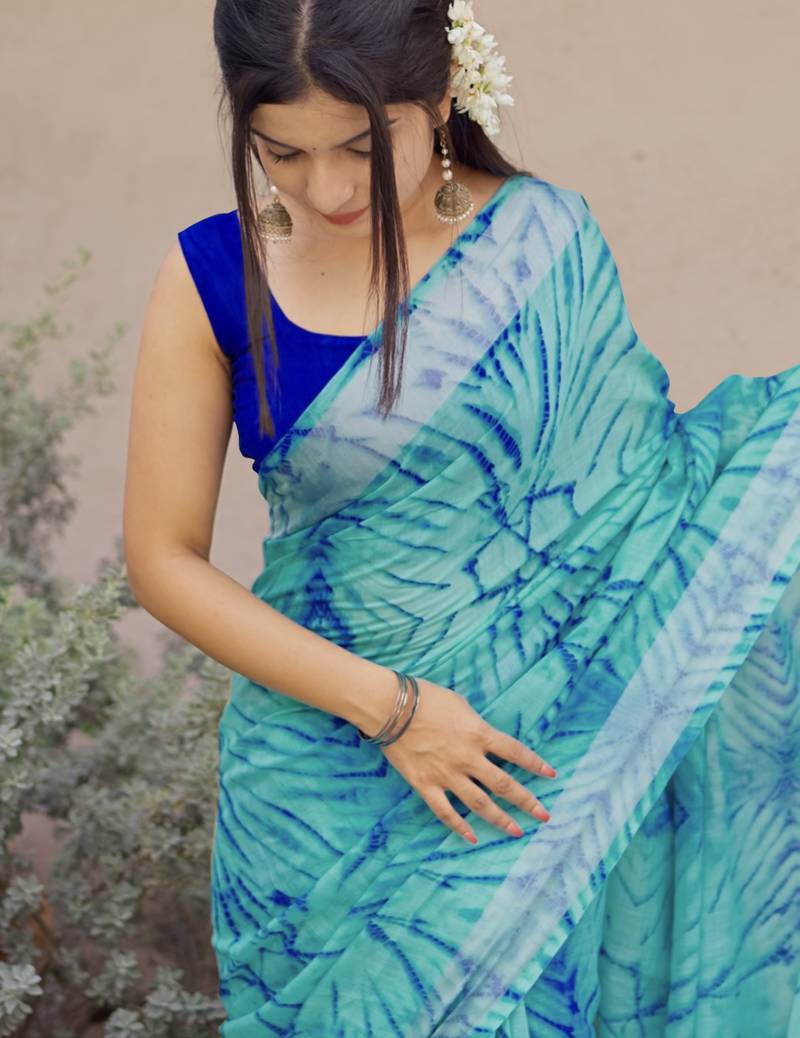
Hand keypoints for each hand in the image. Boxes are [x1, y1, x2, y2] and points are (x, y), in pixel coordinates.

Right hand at [380, 676, 555, 843]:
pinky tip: (472, 837)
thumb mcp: (460, 704)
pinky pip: (445, 811)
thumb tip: (483, 736)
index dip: (535, 764)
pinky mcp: (425, 785)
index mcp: (479, 734)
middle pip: (504, 785)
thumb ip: (475, 724)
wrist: (391, 707)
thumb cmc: (425, 697)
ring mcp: (447, 775)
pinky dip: (459, 826)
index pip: (515, 752)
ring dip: (500, 819)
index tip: (551, 775)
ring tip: (516, 831)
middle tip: (544, 815)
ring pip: (480, 804)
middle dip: (527, 802)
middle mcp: (468, 758)